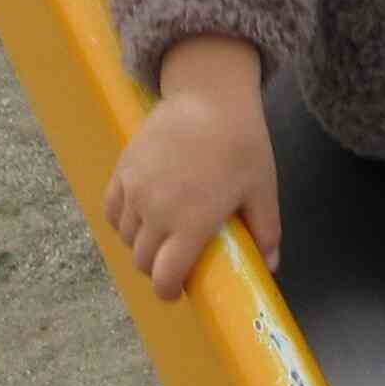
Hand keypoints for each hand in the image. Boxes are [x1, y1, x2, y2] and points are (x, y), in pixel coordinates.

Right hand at [100, 37, 279, 300]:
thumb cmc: (242, 142)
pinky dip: (121, 219)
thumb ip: (266, 230)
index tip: (176, 290)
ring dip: (140, 243)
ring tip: (159, 236)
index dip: (168, 291)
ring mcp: (136, 190)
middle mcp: (156, 212)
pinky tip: (138, 215)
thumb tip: (272, 265)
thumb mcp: (262, 188)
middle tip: (172, 262)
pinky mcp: (123, 169)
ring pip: (126, 235)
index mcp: (191, 224)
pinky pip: (112, 208)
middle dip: (156, 269)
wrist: (210, 94)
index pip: (164, 276)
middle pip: (142, 260)